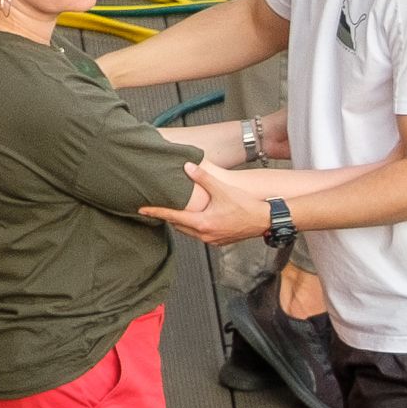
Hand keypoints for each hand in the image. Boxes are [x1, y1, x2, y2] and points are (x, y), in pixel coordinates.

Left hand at [138, 158, 262, 247]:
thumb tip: (186, 166)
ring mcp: (212, 240)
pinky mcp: (220, 241)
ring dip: (180, 222)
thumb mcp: (222, 189)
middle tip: (155, 208)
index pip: (172, 216)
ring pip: (188, 231)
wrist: (265, 220)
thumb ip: (203, 177)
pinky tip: (194, 218)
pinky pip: (200, 235)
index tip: (141, 209)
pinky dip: (193, 227)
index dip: (155, 211)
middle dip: (167, 217)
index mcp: (202, 222)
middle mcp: (205, 234)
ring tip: (172, 212)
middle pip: (178, 226)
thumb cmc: (246, 206)